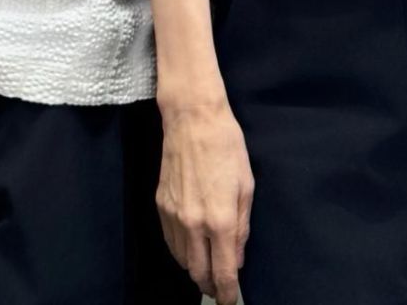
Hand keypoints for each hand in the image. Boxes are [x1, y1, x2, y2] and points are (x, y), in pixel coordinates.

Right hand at [157, 96, 253, 304]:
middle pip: (198, 273)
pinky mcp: (160, 206)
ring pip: (182, 260)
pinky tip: (191, 248)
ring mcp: (173, 216)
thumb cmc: (226, 146)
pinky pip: (170, 242)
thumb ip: (242, 226)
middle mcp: (194, 224)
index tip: (231, 301)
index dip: (227, 292)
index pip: (223, 271)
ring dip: (195, 270)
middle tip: (220, 288)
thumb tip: (238, 257)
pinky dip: (181, 252)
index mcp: (220, 219)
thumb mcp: (247, 185)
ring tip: (208, 269)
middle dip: (210, 286)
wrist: (192, 119)